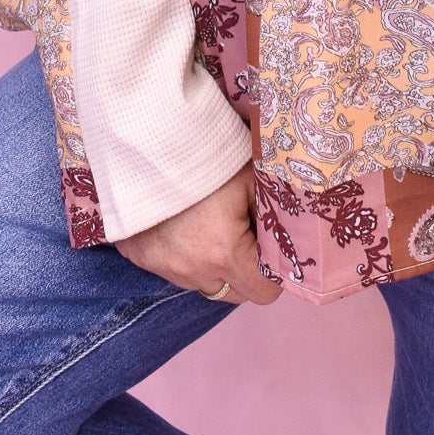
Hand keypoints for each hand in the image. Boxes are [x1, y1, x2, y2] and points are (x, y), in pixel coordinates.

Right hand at [113, 160, 280, 306]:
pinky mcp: (142, 259)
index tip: (271, 246)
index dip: (274, 272)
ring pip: (204, 284)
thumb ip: (274, 213)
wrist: (147, 141)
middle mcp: (192, 271)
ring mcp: (163, 268)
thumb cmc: (205, 156)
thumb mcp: (251, 177)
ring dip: (215, 265)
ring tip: (212, 224)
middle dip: (246, 271)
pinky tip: (185, 223)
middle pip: (234, 293)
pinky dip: (186, 256)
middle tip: (244, 232)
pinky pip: (175, 270)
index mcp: (224, 253)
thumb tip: (292, 235)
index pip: (264, 292)